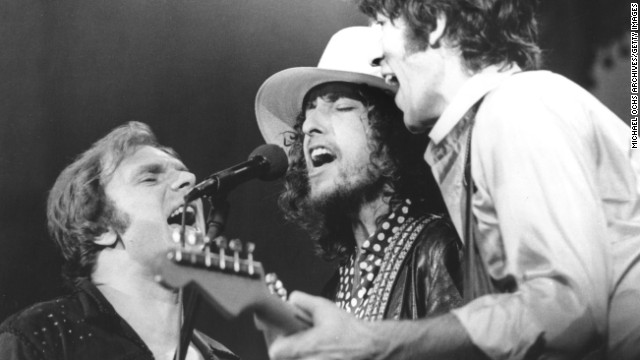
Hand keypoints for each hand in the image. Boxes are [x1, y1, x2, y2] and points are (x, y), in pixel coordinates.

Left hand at [268, 291, 390, 359]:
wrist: (371, 347)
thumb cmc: (350, 331)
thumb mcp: (325, 307)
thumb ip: (303, 301)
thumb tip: (290, 299)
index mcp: (306, 347)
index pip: (275, 350)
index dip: (276, 340)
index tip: (281, 333)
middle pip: (283, 357)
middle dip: (287, 346)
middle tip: (297, 336)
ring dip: (298, 353)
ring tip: (312, 343)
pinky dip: (309, 356)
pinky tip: (319, 350)